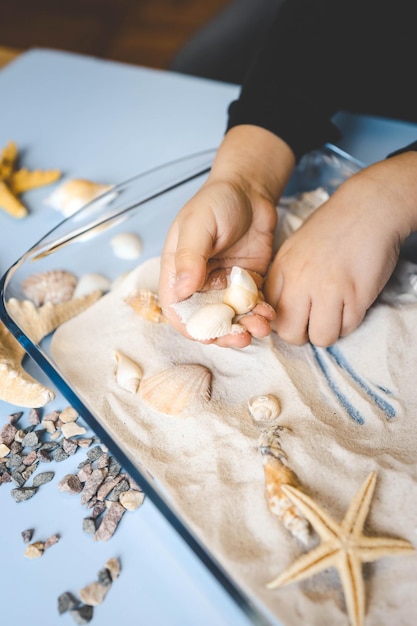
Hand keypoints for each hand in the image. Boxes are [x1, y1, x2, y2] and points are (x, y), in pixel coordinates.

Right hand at [158, 126, 294, 347]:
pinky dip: (261, 314)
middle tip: (243, 336)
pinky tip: (270, 313)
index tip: (211, 336)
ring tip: (262, 324)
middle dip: (225, 334)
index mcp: (180, 274)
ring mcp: (226, 286)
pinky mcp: (249, 284)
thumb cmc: (216, 201)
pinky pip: (253, 307)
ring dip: (246, 327)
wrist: (250, 188)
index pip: (179, 312)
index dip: (193, 329)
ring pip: (233, 318)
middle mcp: (201, 285)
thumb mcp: (198, 224)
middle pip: (208, 322)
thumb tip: (182, 290)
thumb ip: (190, 256)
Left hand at [264, 152, 416, 345]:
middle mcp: (300, 282)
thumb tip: (280, 310)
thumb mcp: (294, 249)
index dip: (283, 319)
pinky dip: (350, 322)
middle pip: (290, 333)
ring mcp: (328, 290)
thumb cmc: (331, 228)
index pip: (269, 314)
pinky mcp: (356, 296)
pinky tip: (351, 303)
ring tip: (335, 313)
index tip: (296, 314)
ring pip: (320, 338)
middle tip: (315, 321)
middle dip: (303, 334)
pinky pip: (347, 328)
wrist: (367, 208)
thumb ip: (284, 279)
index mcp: (282, 270)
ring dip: (329, 332)